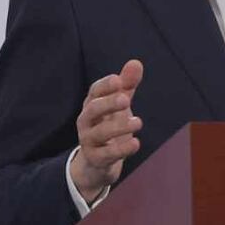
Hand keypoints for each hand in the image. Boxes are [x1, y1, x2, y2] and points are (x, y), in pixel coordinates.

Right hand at [70, 59, 143, 202]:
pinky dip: (121, 149)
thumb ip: (127, 85)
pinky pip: (106, 155)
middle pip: (92, 109)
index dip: (105, 85)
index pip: (94, 91)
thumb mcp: (118, 105)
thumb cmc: (108, 125)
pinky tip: (136, 143)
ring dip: (119, 127)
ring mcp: (89, 141)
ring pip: (100, 133)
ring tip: (138, 122)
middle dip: (107, 103)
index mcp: (92, 104)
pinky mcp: (96, 159)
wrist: (96, 162)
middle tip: (125, 99)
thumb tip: (136, 62)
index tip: (118, 80)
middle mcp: (86, 121)